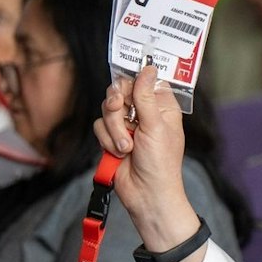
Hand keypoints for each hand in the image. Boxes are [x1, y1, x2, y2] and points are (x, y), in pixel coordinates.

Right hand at [94, 63, 199, 250]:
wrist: (145, 193)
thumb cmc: (160, 163)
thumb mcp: (155, 126)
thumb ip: (146, 96)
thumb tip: (148, 68)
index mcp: (162, 106)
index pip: (143, 81)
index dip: (133, 83)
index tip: (127, 88)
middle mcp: (144, 112)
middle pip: (120, 92)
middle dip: (118, 108)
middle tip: (123, 115)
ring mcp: (127, 125)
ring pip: (107, 110)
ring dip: (114, 130)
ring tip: (127, 147)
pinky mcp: (112, 136)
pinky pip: (99, 126)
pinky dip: (107, 140)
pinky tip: (119, 153)